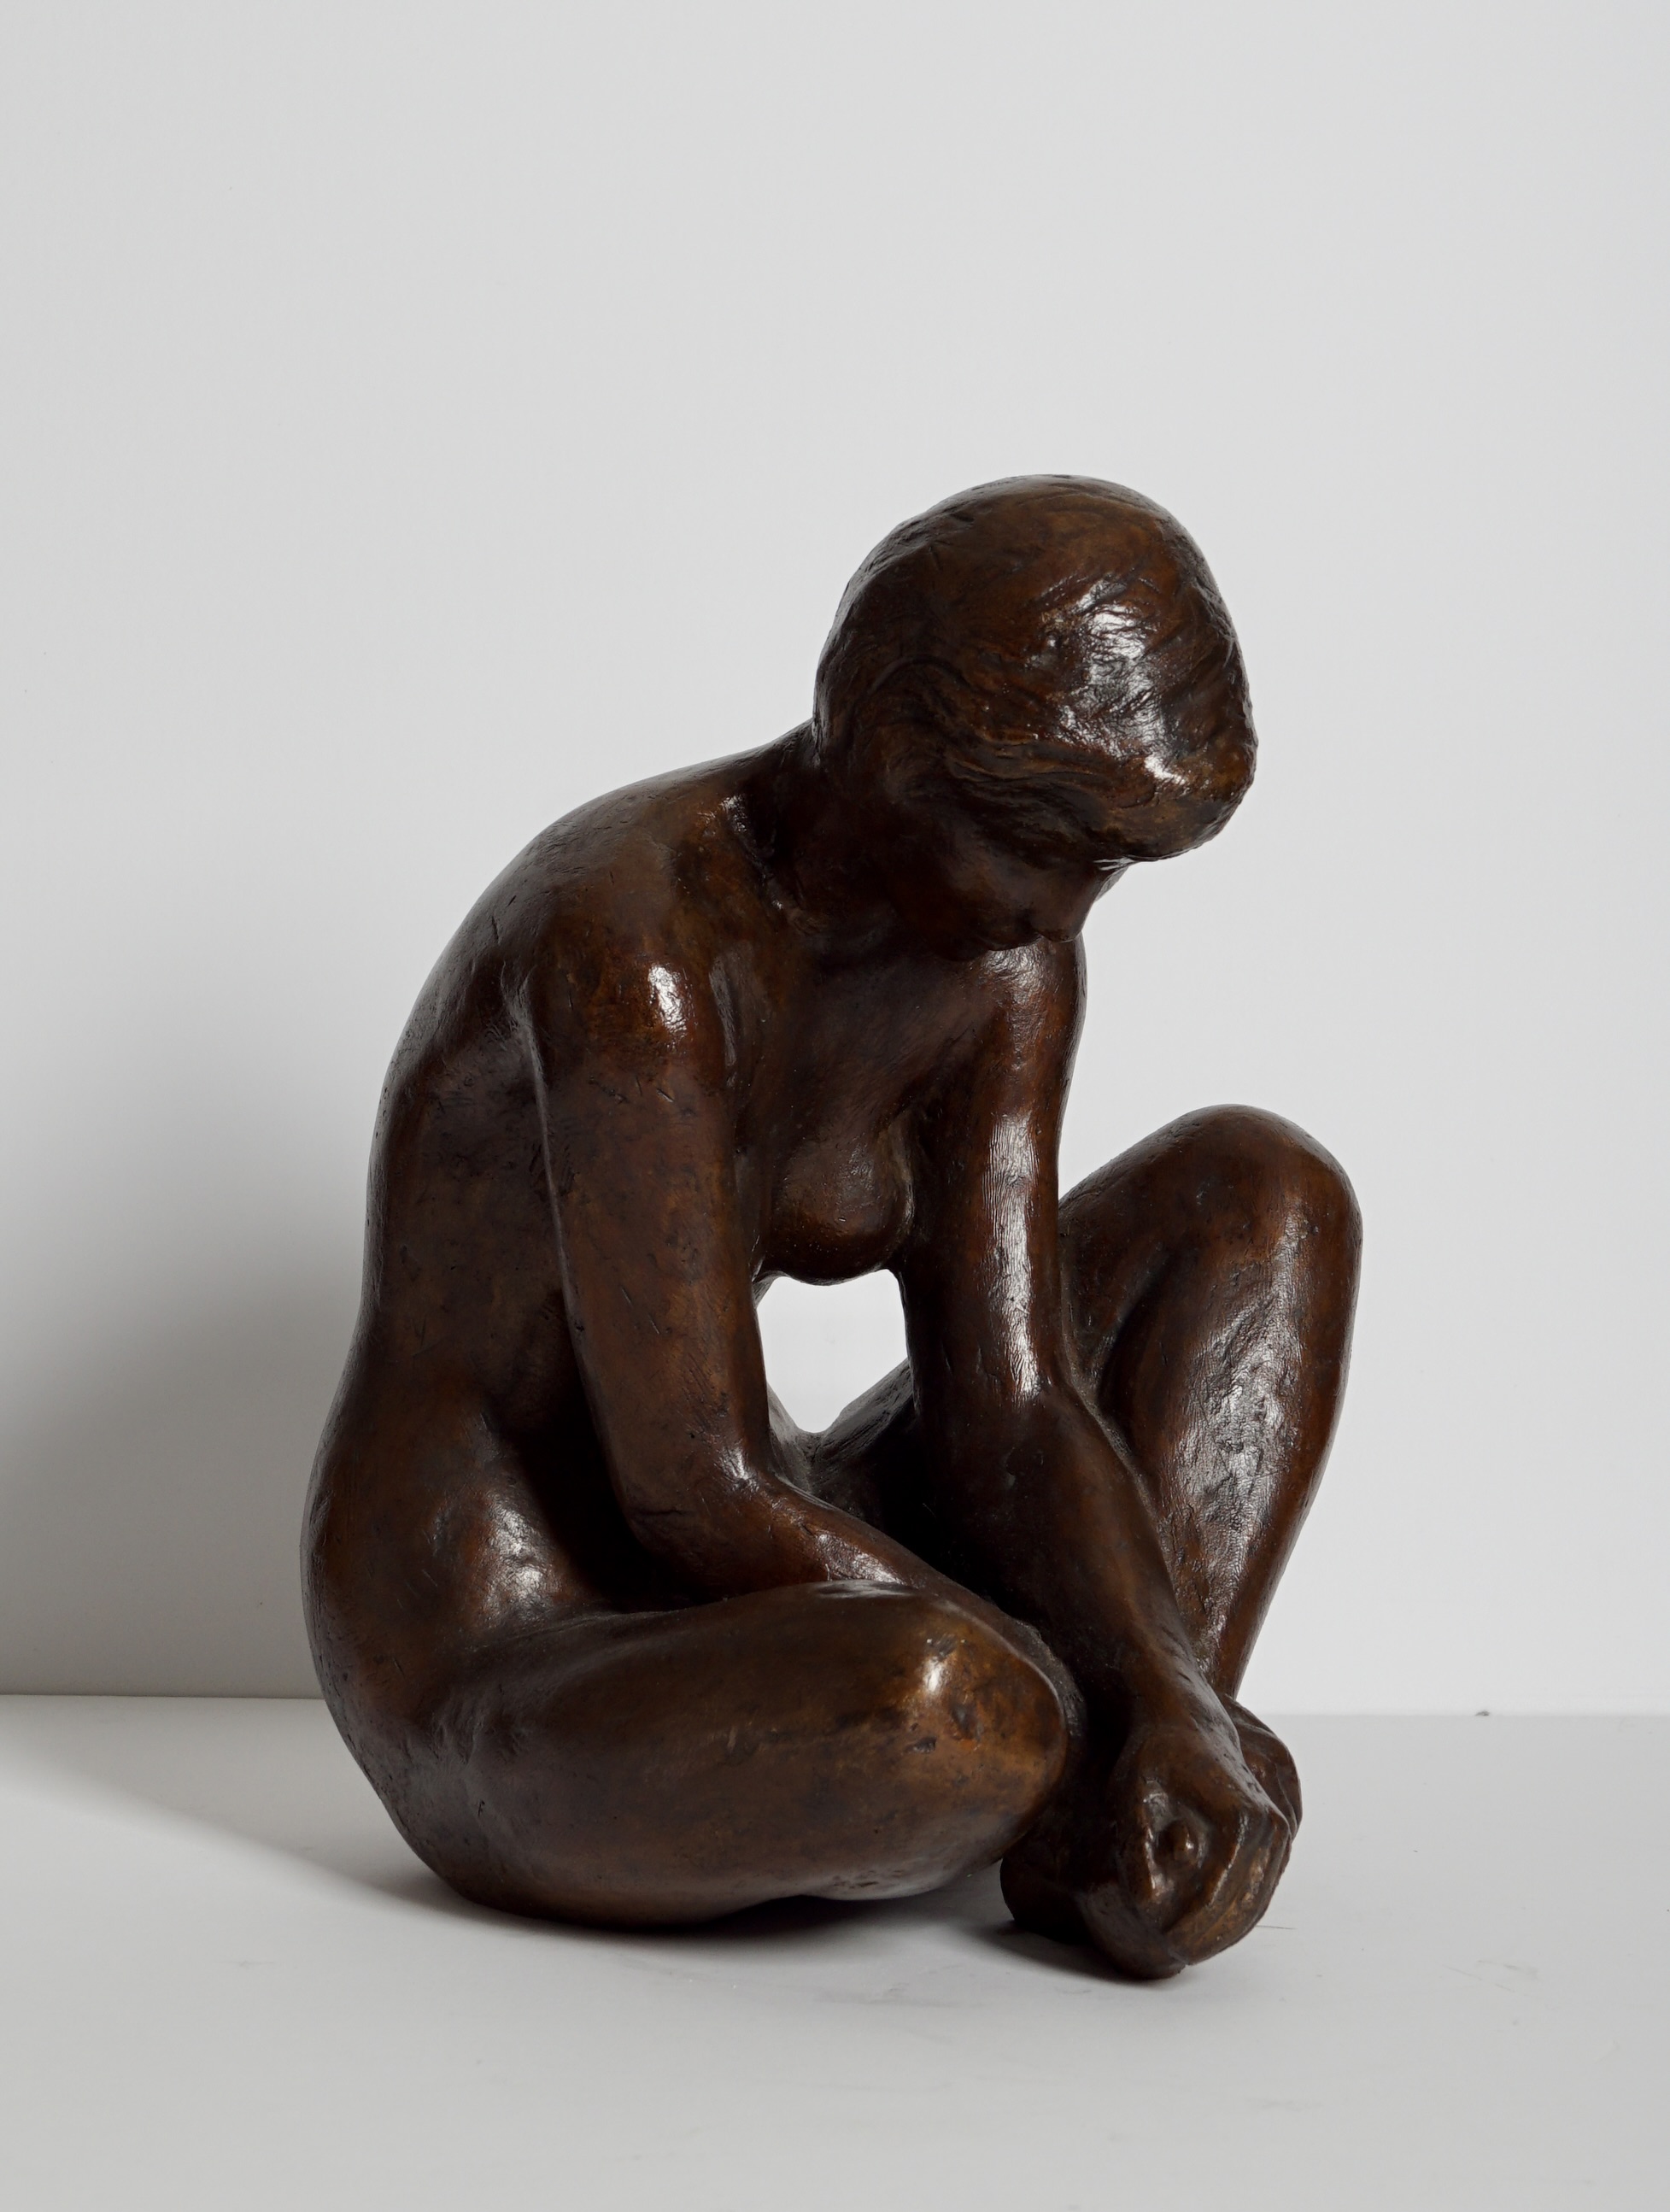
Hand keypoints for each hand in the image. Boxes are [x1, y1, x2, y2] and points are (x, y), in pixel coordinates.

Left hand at [1002, 1694, 1295, 1977]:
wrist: (1182, 1718)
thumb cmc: (1150, 1757)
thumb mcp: (1132, 1797)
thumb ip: (1137, 1850)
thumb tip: (1145, 1904)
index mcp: (1239, 1817)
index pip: (1218, 1895)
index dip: (1191, 1926)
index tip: (1164, 1945)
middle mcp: (1270, 1823)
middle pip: (1245, 1901)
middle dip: (1211, 1935)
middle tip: (1177, 1955)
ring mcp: (1280, 1827)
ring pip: (1258, 1897)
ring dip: (1229, 1927)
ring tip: (1190, 1945)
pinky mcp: (1279, 1830)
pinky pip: (1263, 1883)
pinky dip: (1239, 1908)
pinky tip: (1209, 1923)